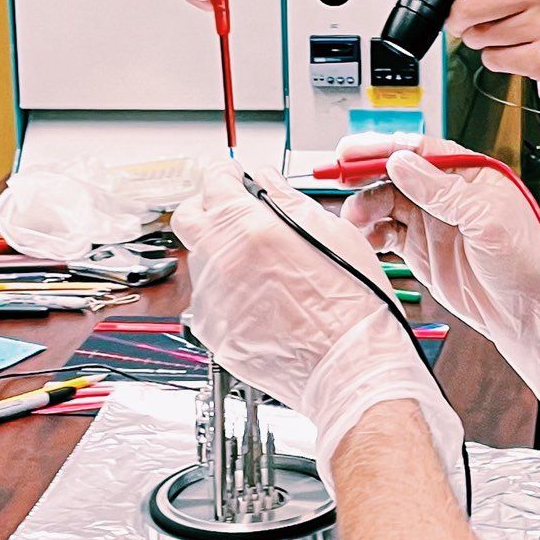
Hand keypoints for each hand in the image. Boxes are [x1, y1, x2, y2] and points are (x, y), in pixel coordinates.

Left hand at [171, 164, 463, 477]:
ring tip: (262, 268)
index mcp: (249, 228)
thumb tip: (267, 182)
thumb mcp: (331, 231)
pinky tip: (261, 300)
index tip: (233, 178)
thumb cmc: (351, 304)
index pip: (213, 181)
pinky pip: (209, 301)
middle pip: (188, 218)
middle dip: (208, 209)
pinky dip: (227, 293)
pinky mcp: (213, 333)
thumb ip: (288, 198)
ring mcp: (212, 301)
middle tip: (235, 214)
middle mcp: (221, 262)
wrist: (349, 365)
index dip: (225, 174)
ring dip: (221, 254)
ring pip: (200, 262)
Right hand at [343, 141, 539, 442]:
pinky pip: (388, 234)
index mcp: (469, 174)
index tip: (351, 150)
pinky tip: (363, 238)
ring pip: (386, 203)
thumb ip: (442, 191)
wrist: (531, 312)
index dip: (382, 148)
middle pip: (395, 174)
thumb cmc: (529, 261)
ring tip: (352, 219)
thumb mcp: (487, 220)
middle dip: (364, 176)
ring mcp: (433, 222)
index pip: (418, 150)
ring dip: (365, 207)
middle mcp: (448, 195)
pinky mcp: (423, 250)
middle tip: (336, 180)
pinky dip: (371, 234)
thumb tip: (402, 162)